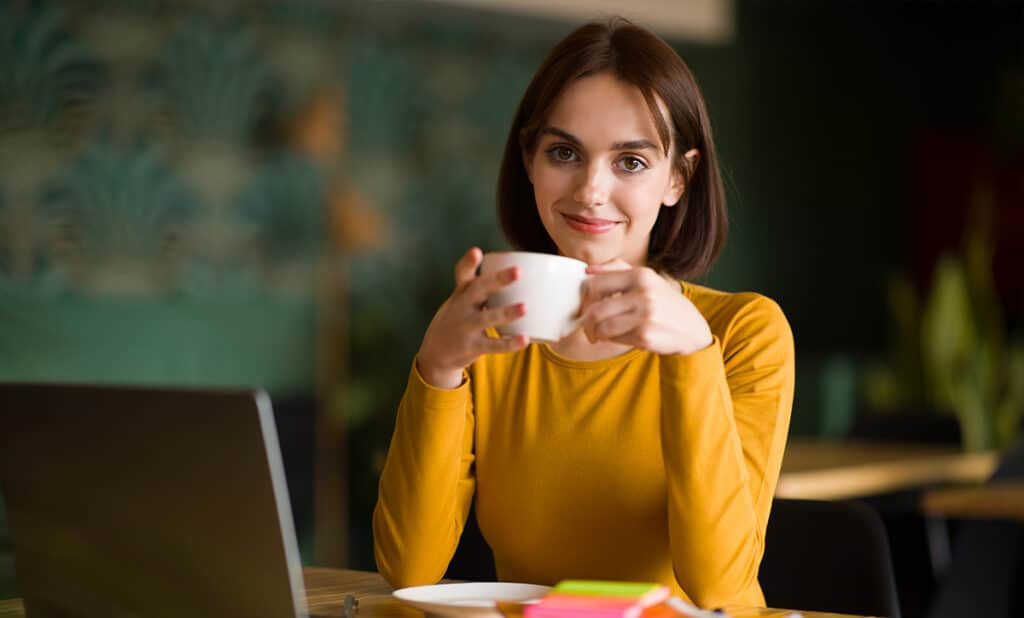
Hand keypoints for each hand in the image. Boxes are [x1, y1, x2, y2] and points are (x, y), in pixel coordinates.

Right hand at [416, 247, 529, 388]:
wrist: (435, 354)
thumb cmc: (455, 320)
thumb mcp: (459, 299)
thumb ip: (478, 284)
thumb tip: (513, 268)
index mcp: (461, 293)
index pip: (462, 274)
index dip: (468, 263)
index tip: (476, 252)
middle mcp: (461, 307)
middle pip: (479, 291)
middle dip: (497, 280)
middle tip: (518, 271)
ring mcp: (466, 328)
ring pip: (488, 318)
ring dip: (506, 313)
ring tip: (524, 307)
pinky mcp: (472, 347)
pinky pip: (493, 345)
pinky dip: (509, 344)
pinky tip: (525, 339)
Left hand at [580, 259, 712, 355]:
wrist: (692, 329)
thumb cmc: (664, 303)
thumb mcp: (647, 279)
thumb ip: (617, 269)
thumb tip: (588, 269)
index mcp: (641, 275)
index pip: (595, 284)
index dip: (585, 298)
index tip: (587, 306)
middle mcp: (644, 293)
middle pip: (595, 310)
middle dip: (587, 322)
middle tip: (589, 327)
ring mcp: (646, 315)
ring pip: (603, 328)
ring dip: (598, 334)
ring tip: (602, 334)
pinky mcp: (646, 336)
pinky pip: (616, 340)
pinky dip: (613, 341)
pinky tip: (621, 337)